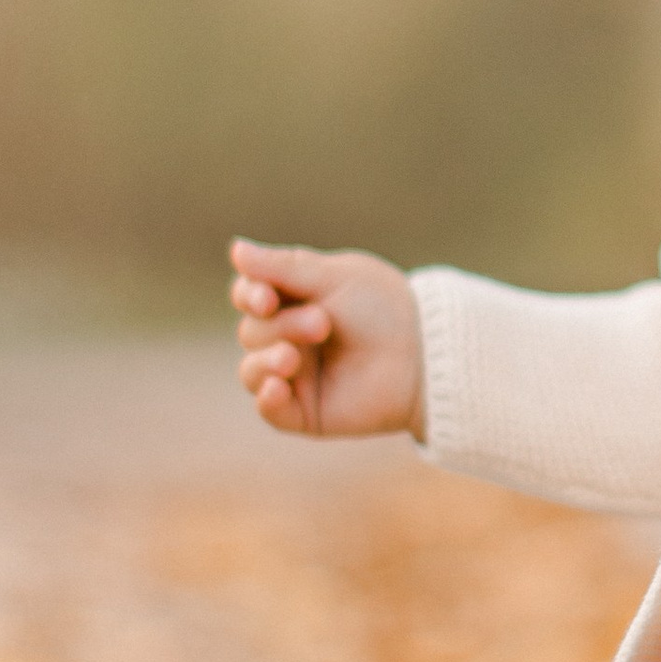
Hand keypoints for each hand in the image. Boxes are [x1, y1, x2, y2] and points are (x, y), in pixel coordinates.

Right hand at [230, 239, 423, 439]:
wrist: (424, 354)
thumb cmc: (384, 308)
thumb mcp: (335, 277)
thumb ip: (282, 266)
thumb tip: (235, 249)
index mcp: (294, 300)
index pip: (249, 295)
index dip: (249, 295)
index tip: (266, 297)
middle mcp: (290, 338)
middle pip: (252, 331)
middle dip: (281, 325)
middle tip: (323, 324)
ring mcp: (296, 376)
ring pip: (251, 370)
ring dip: (266, 360)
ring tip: (294, 358)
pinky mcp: (306, 412)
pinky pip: (269, 409)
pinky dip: (267, 398)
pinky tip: (277, 388)